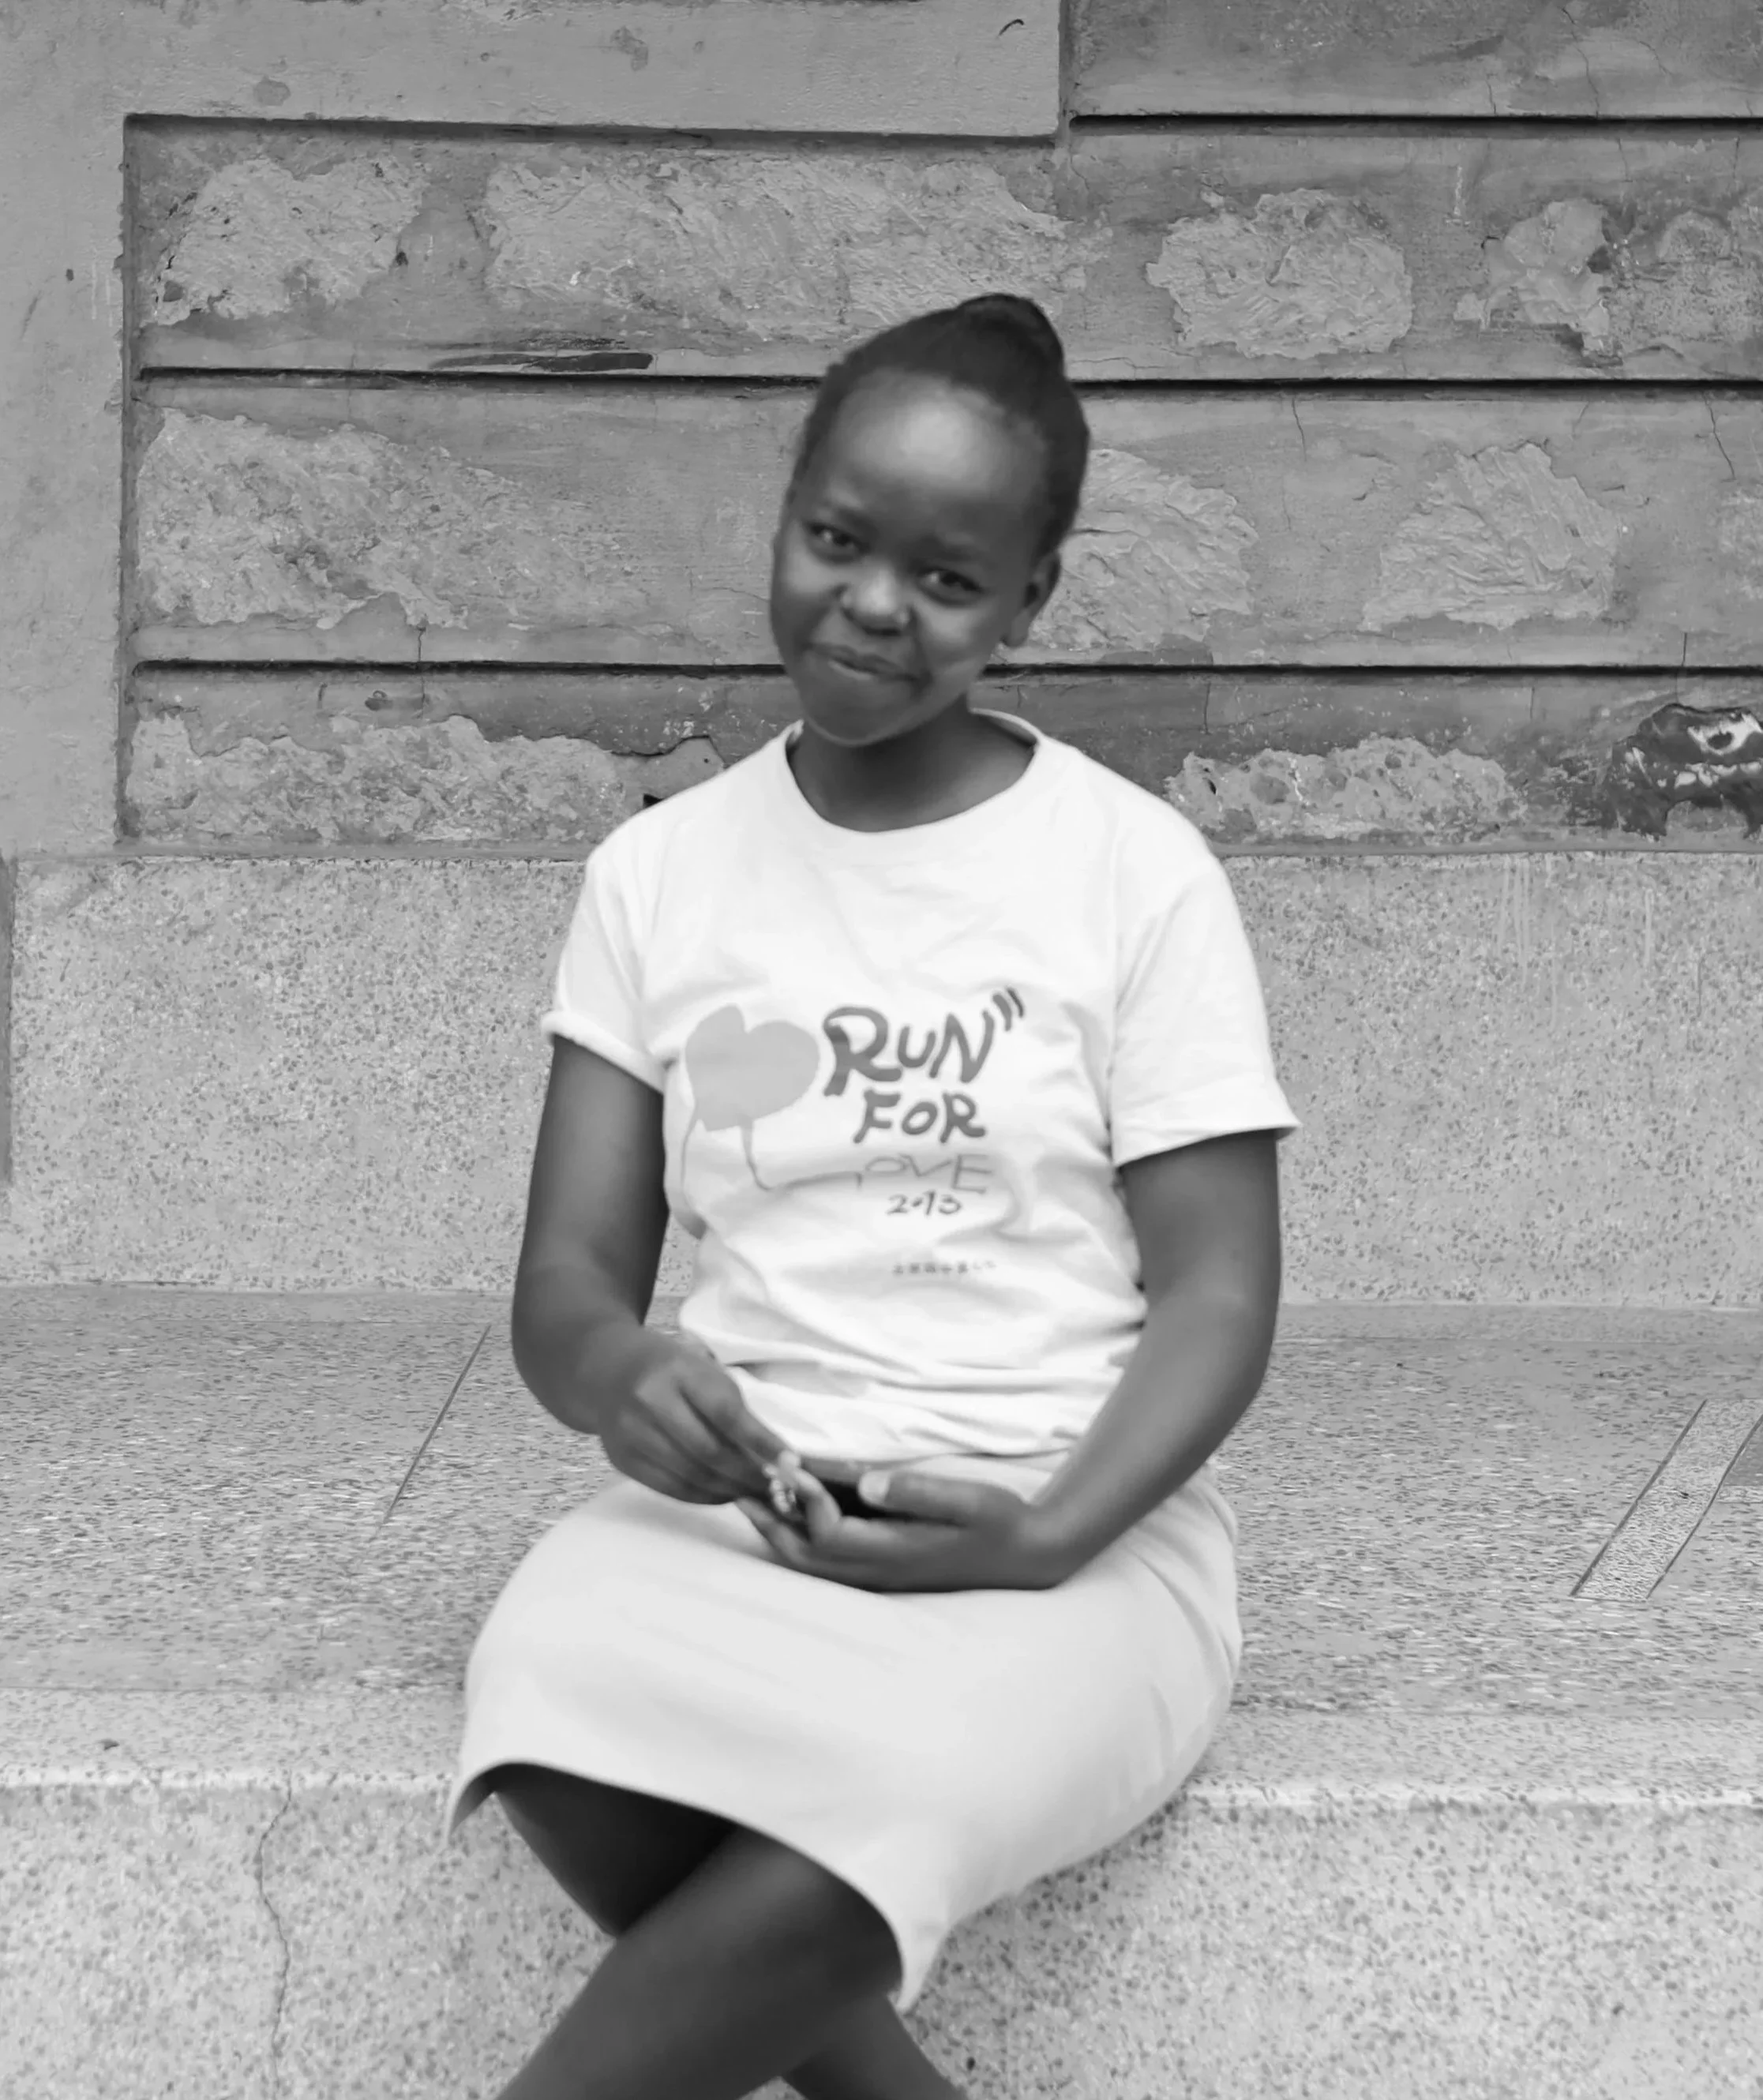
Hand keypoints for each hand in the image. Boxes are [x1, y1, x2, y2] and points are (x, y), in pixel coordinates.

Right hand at [598, 1333, 786, 1505]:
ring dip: (730, 1490)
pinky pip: (671, 1488)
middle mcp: (649, 1401)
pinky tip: (724, 1493)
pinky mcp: (622, 1459)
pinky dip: (704, 1496)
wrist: (604, 1368)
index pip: (726, 1412)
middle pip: (708, 1451)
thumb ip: (730, 1404)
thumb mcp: (700, 1366)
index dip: (761, 1442)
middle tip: (777, 1486)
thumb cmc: (667, 1365)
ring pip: (691, 1475)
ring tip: (755, 1493)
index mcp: (677, 1370)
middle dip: (748, 1474)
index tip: (791, 1462)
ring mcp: (631, 1433)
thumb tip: (772, 1452)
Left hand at [736, 1465, 1068, 1593]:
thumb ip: (917, 1491)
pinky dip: (801, 1534)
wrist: (1026, 1555)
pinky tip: (796, 1506)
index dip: (804, 1500)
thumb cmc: (999, 1522)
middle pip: (804, 1557)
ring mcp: (878, 1575)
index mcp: (895, 1553)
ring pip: (811, 1563)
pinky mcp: (882, 1568)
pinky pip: (827, 1558)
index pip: (827, 1535)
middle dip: (770, 1522)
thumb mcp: (968, 1498)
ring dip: (780, 1531)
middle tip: (741, 1486)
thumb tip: (866, 1482)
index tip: (792, 1462)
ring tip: (755, 1495)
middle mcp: (878, 1572)